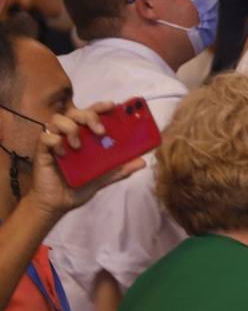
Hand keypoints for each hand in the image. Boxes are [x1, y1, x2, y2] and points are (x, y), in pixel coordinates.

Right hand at [28, 103, 144, 218]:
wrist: (57, 204)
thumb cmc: (78, 186)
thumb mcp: (104, 178)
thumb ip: (120, 169)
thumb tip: (142, 162)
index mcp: (84, 137)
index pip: (90, 114)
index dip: (100, 107)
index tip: (113, 105)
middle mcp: (68, 135)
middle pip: (75, 112)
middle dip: (89, 116)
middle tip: (101, 131)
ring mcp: (54, 141)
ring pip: (58, 119)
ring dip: (71, 129)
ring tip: (79, 146)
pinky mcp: (42, 150)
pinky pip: (45, 136)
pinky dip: (55, 142)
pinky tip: (63, 154)